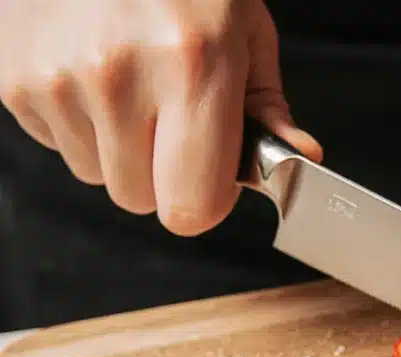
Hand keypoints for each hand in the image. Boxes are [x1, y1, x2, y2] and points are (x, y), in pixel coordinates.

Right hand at [0, 0, 320, 234]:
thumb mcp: (245, 30)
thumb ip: (269, 108)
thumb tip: (299, 159)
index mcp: (194, 65)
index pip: (193, 207)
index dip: (207, 202)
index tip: (211, 178)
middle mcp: (120, 74)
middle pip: (142, 201)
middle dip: (162, 176)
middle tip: (170, 118)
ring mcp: (59, 77)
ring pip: (97, 176)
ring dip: (118, 148)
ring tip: (129, 84)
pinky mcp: (14, 78)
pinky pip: (56, 144)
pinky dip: (78, 122)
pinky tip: (91, 71)